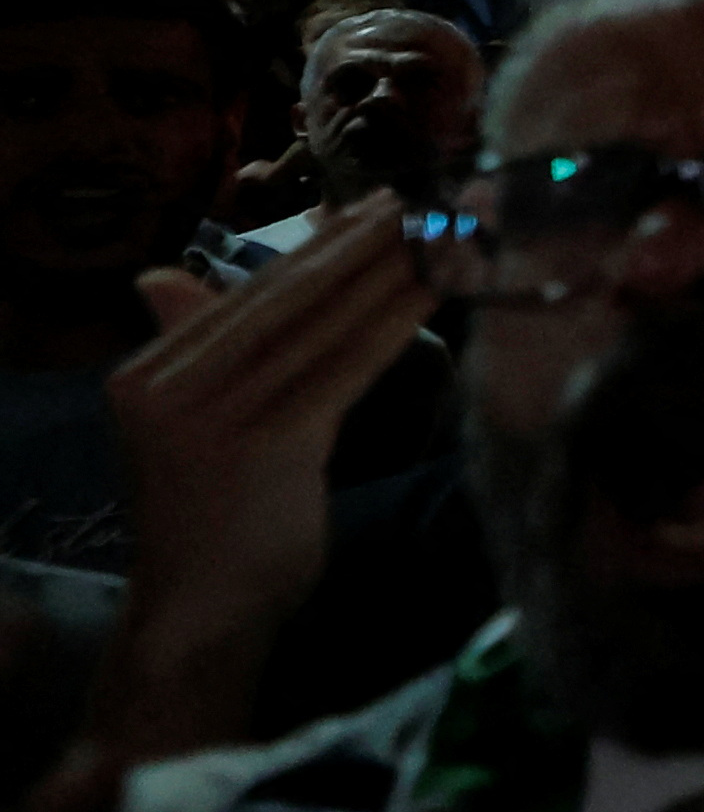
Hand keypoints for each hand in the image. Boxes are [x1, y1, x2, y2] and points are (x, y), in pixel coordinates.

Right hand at [98, 207, 442, 761]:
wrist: (204, 612)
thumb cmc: (213, 517)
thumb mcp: (191, 426)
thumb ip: (191, 352)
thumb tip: (160, 276)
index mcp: (146, 374)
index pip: (250, 295)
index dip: (322, 247)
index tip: (379, 206)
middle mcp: (167, 386)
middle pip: (288, 298)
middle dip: (367, 244)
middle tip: (433, 199)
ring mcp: (213, 415)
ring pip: (322, 325)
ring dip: (392, 272)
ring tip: (450, 232)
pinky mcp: (267, 444)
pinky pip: (344, 367)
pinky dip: (394, 323)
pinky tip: (438, 289)